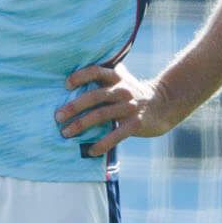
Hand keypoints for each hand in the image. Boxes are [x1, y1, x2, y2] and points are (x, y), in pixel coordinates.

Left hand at [57, 63, 178, 157]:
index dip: (80, 76)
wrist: (164, 105)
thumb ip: (105, 75)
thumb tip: (74, 74)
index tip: (66, 85)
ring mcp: (129, 107)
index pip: (96, 71)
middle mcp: (123, 90)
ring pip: (101, 115)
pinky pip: (116, 135)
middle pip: (95, 96)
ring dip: (81, 125)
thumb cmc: (135, 92)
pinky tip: (90, 151)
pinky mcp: (135, 124)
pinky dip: (102, 144)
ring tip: (66, 133)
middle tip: (58, 116)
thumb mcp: (123, 78)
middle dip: (74, 106)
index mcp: (117, 77)